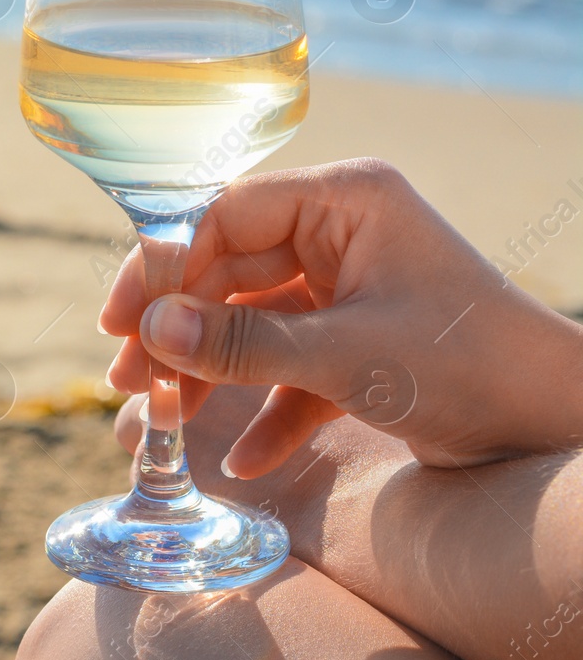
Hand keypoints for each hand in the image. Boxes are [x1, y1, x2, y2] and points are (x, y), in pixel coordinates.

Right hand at [99, 158, 582, 474]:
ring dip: (209, 373)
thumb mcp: (348, 356)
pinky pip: (289, 367)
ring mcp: (348, 289)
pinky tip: (241, 459)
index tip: (122, 322)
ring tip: (162, 419)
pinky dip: (264, 411)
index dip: (166, 268)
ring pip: (251, 323)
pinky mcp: (358, 343)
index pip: (225, 216)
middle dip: (179, 331)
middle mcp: (341, 233)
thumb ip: (243, 345)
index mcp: (345, 200)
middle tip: (129, 378)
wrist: (560, 430)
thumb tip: (148, 335)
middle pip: (228, 272)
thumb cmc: (472, 368)